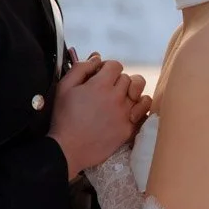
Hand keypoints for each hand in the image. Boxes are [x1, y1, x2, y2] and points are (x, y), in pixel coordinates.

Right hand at [51, 57, 152, 176]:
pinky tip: (129, 111)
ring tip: (122, 99)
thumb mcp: (64, 87)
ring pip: (140, 94)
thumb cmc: (64, 118)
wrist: (68, 149)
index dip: (107, 68)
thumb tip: (97, 58)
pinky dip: (139, 109)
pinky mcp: (129, 129)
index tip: (100, 77)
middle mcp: (116, 98)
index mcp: (100, 85)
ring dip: (132, 93)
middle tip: (106, 91)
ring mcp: (125, 114)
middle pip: (128, 79)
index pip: (116, 65)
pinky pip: (144, 113)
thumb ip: (81, 68)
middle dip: (118, 81)